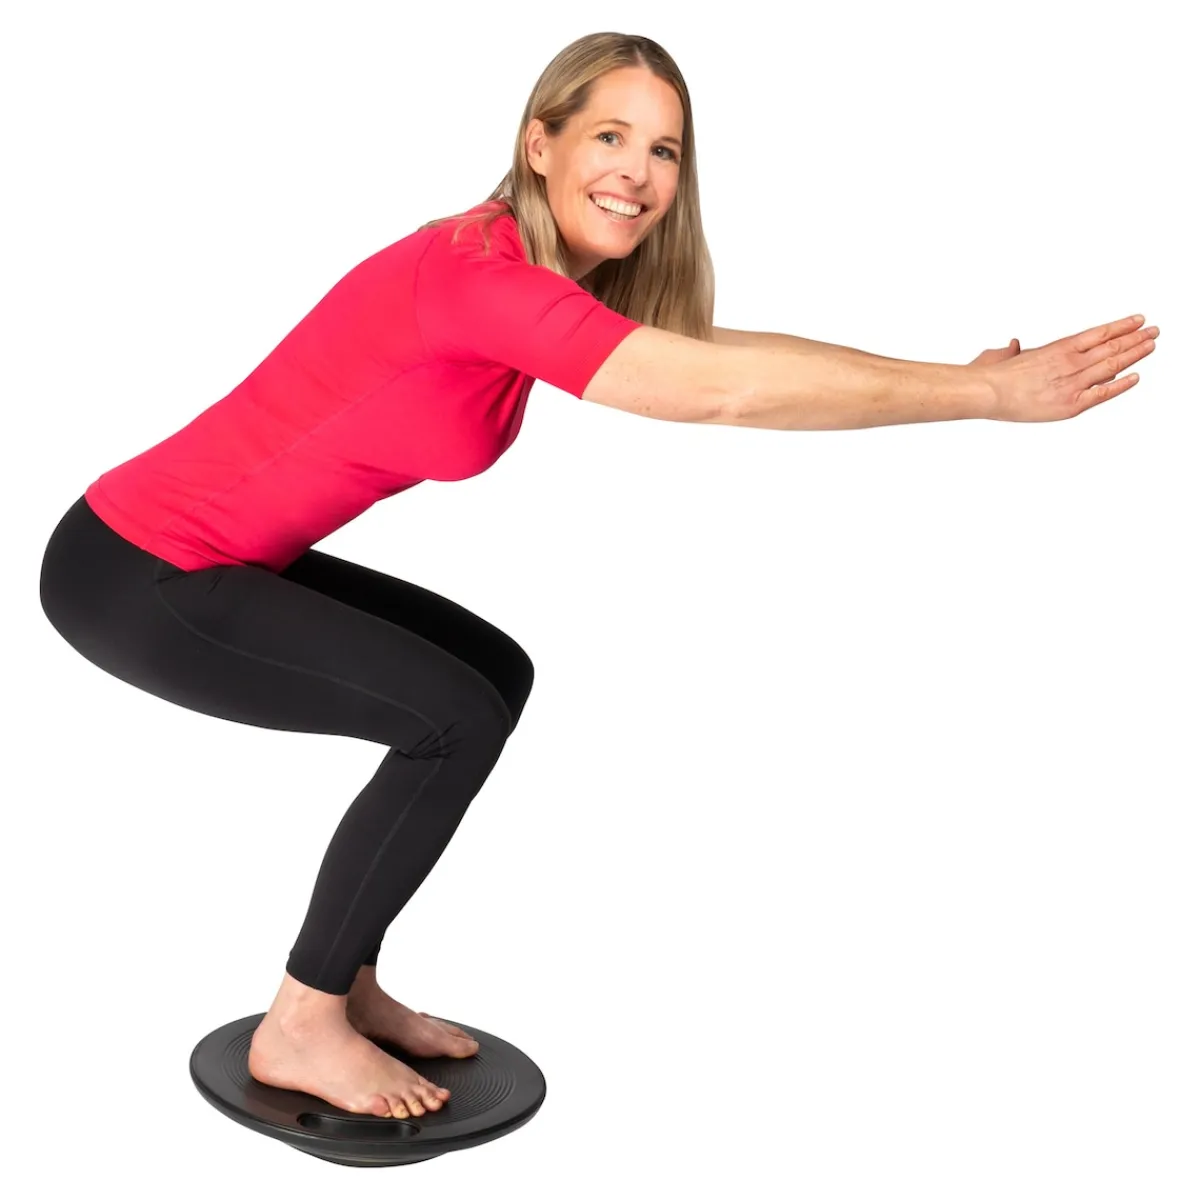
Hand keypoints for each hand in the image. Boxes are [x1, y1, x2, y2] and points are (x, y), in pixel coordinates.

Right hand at [978, 313, 1158, 422]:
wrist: (985, 392)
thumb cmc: (990, 374)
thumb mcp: (1002, 355)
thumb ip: (1012, 351)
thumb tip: (1013, 346)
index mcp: (1057, 348)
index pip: (1099, 333)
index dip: (1121, 326)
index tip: (1137, 320)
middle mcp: (1070, 362)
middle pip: (1111, 347)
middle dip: (1135, 338)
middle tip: (1153, 332)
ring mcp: (1072, 383)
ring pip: (1112, 365)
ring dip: (1134, 354)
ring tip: (1151, 346)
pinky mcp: (1070, 404)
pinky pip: (1102, 393)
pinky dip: (1120, 385)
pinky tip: (1135, 377)